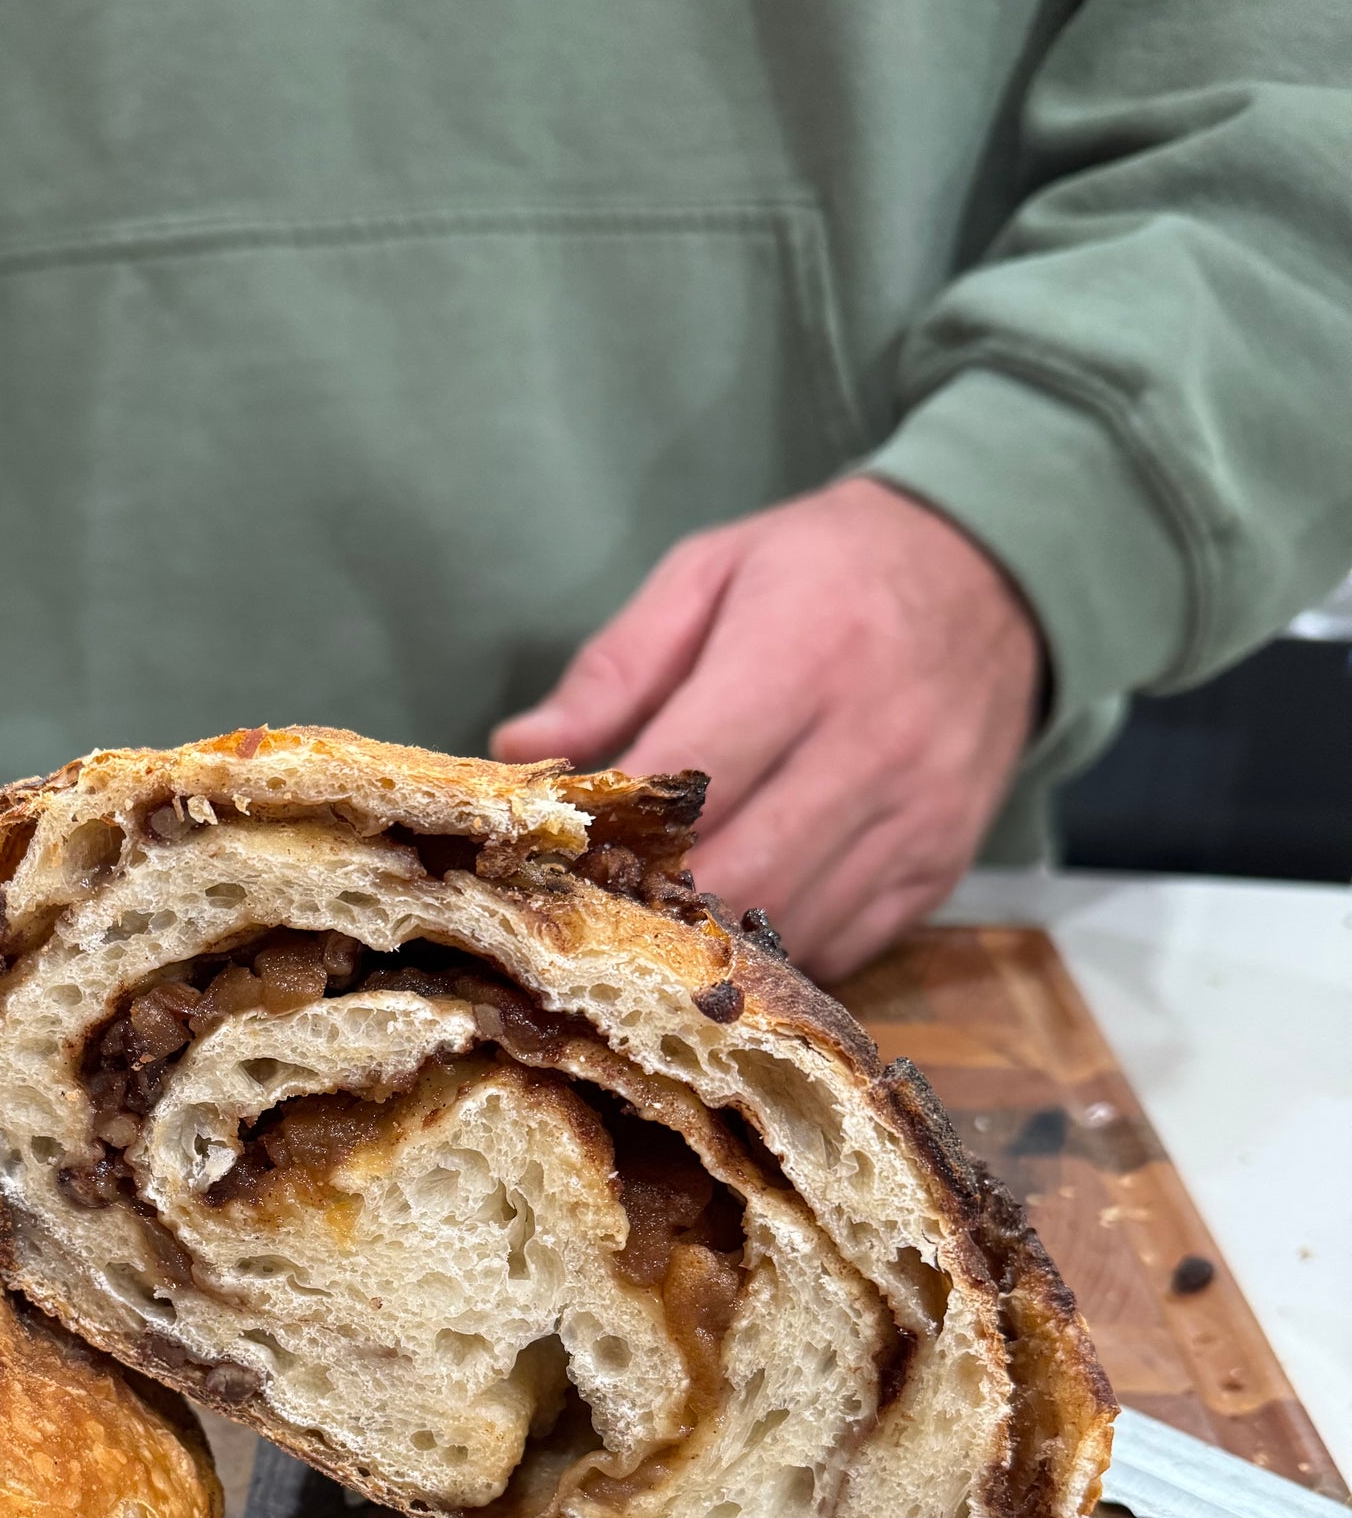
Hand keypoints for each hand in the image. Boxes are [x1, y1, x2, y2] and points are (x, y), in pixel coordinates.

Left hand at [493, 478, 1042, 979]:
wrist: (995, 577)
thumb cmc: (828, 569)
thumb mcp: (712, 572)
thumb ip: (615, 666)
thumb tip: (521, 751)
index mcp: (802, 655)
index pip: (686, 779)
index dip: (608, 829)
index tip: (551, 846)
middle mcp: (871, 744)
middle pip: (737, 870)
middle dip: (651, 900)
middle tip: (590, 900)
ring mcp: (915, 817)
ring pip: (788, 923)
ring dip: (708, 937)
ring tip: (653, 918)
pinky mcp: (940, 868)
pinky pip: (842, 945)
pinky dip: (776, 947)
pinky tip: (734, 921)